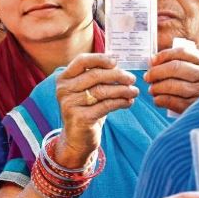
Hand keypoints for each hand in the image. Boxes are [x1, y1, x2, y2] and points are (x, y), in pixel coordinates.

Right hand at [54, 53, 138, 167]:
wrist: (76, 139)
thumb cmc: (85, 110)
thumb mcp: (86, 91)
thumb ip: (97, 76)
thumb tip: (117, 62)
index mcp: (63, 79)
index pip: (81, 61)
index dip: (100, 58)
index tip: (116, 62)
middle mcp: (63, 90)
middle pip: (95, 75)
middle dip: (117, 75)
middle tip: (132, 79)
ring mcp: (70, 104)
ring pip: (102, 91)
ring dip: (122, 90)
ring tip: (134, 91)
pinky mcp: (80, 117)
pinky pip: (106, 105)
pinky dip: (121, 102)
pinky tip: (129, 102)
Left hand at [144, 48, 198, 113]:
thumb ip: (181, 62)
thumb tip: (152, 61)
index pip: (182, 52)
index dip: (163, 55)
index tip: (151, 61)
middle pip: (176, 68)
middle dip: (156, 72)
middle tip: (147, 77)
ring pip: (173, 85)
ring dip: (157, 87)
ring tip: (152, 89)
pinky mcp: (196, 106)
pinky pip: (173, 101)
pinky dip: (160, 100)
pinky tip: (157, 99)